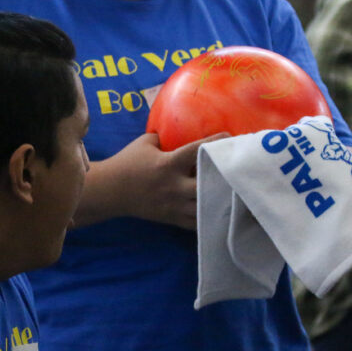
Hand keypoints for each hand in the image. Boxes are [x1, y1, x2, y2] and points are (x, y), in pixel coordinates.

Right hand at [103, 132, 227, 229]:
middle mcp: (174, 186)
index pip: (197, 151)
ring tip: (237, 194)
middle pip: (208, 184)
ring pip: (206, 207)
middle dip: (225, 177)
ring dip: (221, 200)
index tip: (231, 136)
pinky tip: (222, 212)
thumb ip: (165, 136)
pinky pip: (197, 223)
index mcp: (168, 164)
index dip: (216, 142)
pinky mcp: (172, 219)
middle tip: (240, 170)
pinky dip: (211, 217)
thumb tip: (181, 127)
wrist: (111, 191)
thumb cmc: (128, 163)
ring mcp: (174, 205)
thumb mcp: (145, 143)